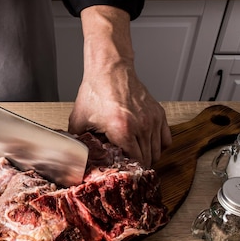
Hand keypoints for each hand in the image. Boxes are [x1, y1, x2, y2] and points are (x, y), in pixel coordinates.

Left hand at [69, 6, 170, 166]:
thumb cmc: (96, 92)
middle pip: (148, 159)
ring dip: (148, 157)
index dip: (129, 169)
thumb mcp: (79, 120)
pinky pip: (166, 139)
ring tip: (136, 156)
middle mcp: (141, 126)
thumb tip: (73, 156)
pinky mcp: (158, 113)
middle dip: (138, 165)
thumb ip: (77, 141)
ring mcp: (152, 120)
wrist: (109, 70)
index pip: (135, 162)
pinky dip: (158, 145)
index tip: (122, 170)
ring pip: (157, 151)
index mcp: (122, 130)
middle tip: (128, 165)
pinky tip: (146, 144)